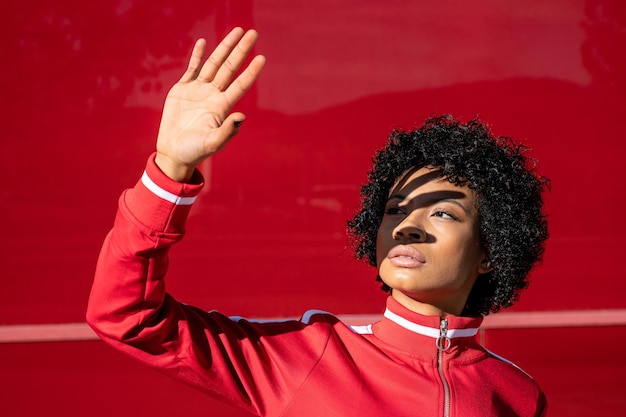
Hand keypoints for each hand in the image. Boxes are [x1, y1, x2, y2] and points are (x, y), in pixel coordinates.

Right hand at [155, 28, 265, 181]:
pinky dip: (197, 56)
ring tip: (236, 31)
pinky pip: (192, 69)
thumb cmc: (195, 151)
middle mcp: (213, 95)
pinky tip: (204, 42)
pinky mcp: (183, 90)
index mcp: (222, 107)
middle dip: (241, 50)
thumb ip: (228, 131)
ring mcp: (198, 91)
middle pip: (229, 68)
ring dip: (224, 47)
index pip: (240, 84)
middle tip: (253, 33)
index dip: (251, 71)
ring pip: (214, 64)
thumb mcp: (213, 143)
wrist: (174, 152)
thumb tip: (241, 116)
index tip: (262, 57)